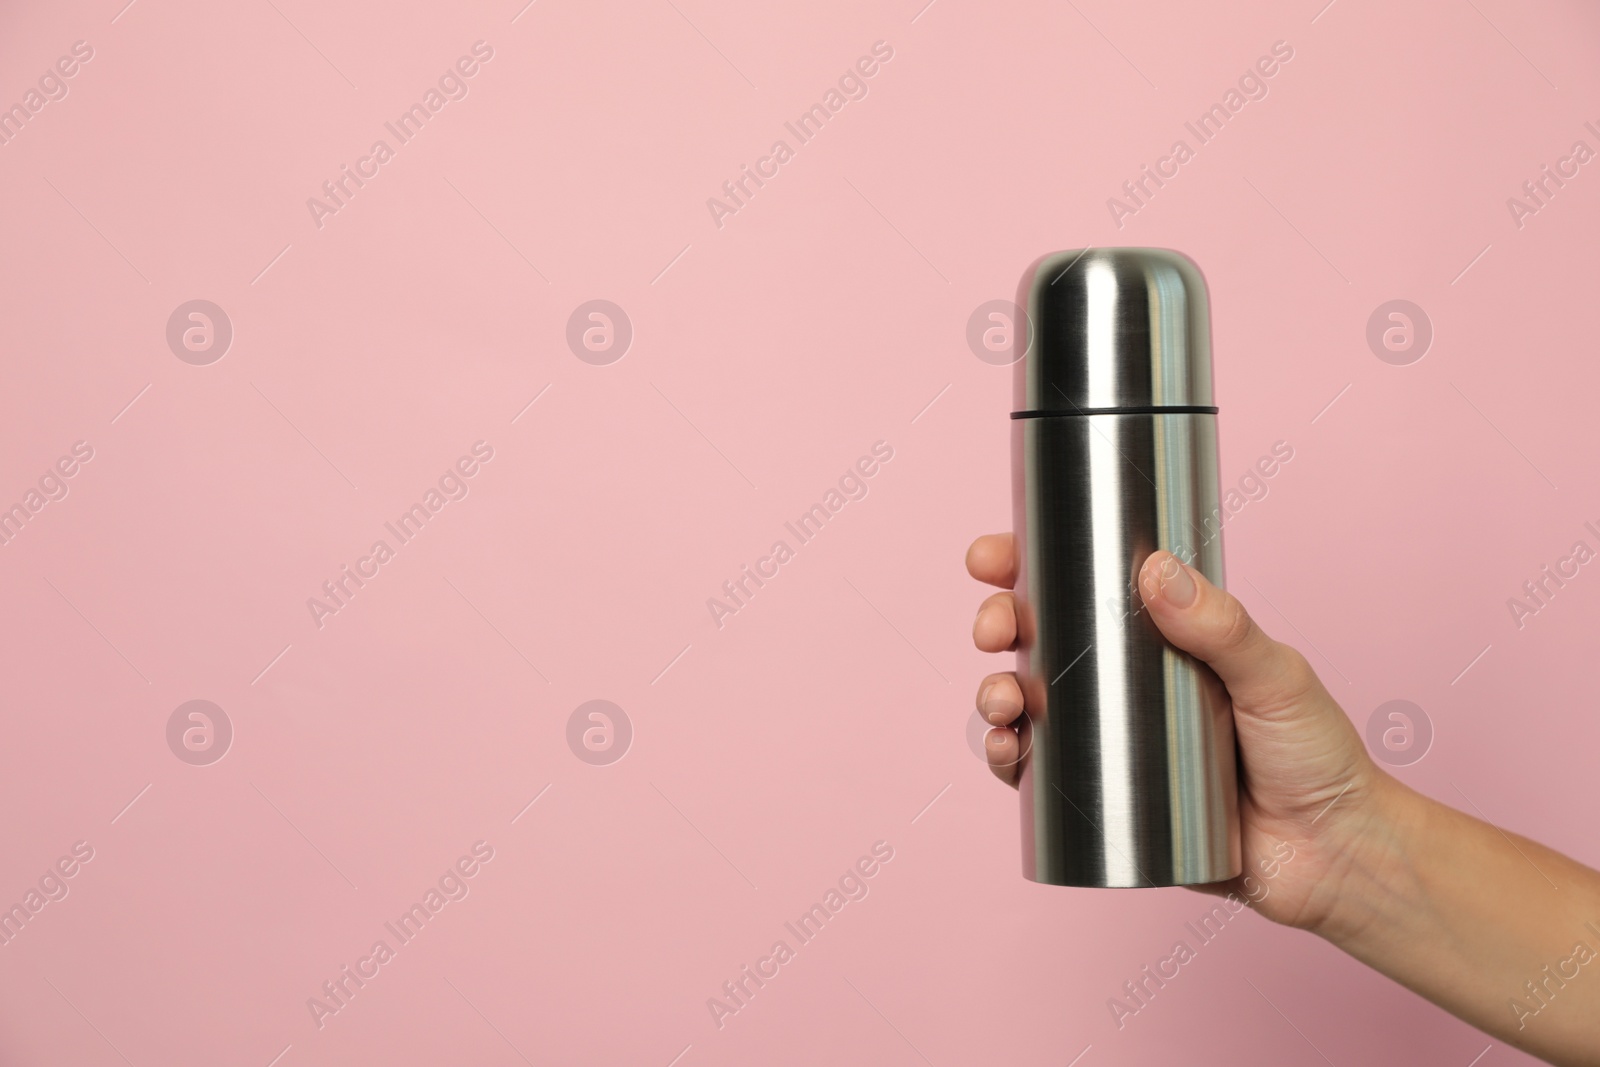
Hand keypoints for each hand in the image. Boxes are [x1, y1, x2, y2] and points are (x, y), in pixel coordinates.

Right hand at [965, 533, 1397, 929]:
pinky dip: (1008, 759)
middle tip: (995, 628)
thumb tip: (1155, 570)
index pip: (1086, 586)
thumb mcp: (1276, 676)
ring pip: (1028, 702)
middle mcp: (1128, 683)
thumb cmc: (1318, 756)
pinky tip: (1006, 751)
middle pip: (1040, 639)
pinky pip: (1039, 774)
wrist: (1333, 857)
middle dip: (999, 625)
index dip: (1029, 567)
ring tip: (1002, 701)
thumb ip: (1222, 626)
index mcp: (1164, 637)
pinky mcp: (1106, 799)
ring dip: (994, 693)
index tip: (993, 558)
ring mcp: (1113, 741)